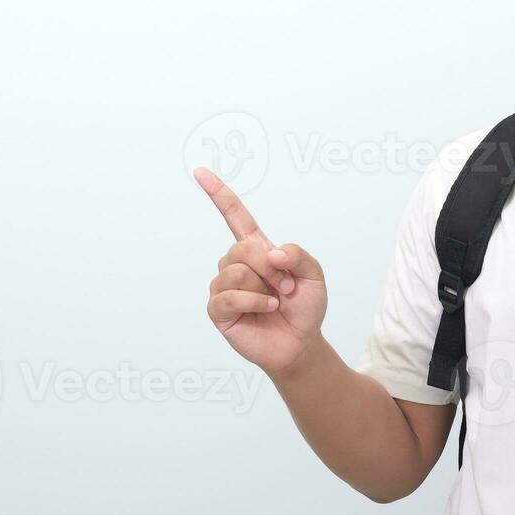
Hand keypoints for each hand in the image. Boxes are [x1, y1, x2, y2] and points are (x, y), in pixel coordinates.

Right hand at [196, 167, 327, 375]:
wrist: (301, 343)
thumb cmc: (305, 307)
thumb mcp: (314, 276)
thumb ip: (298, 255)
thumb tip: (269, 252)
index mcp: (257, 249)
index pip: (234, 216)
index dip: (218, 194)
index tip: (200, 172)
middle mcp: (236, 264)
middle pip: (242, 248)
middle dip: (270, 267)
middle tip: (287, 287)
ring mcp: (224, 286)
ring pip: (235, 272)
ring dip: (264, 286)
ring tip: (276, 300)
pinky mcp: (219, 310)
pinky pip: (228, 296)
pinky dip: (253, 301)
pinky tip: (266, 307)